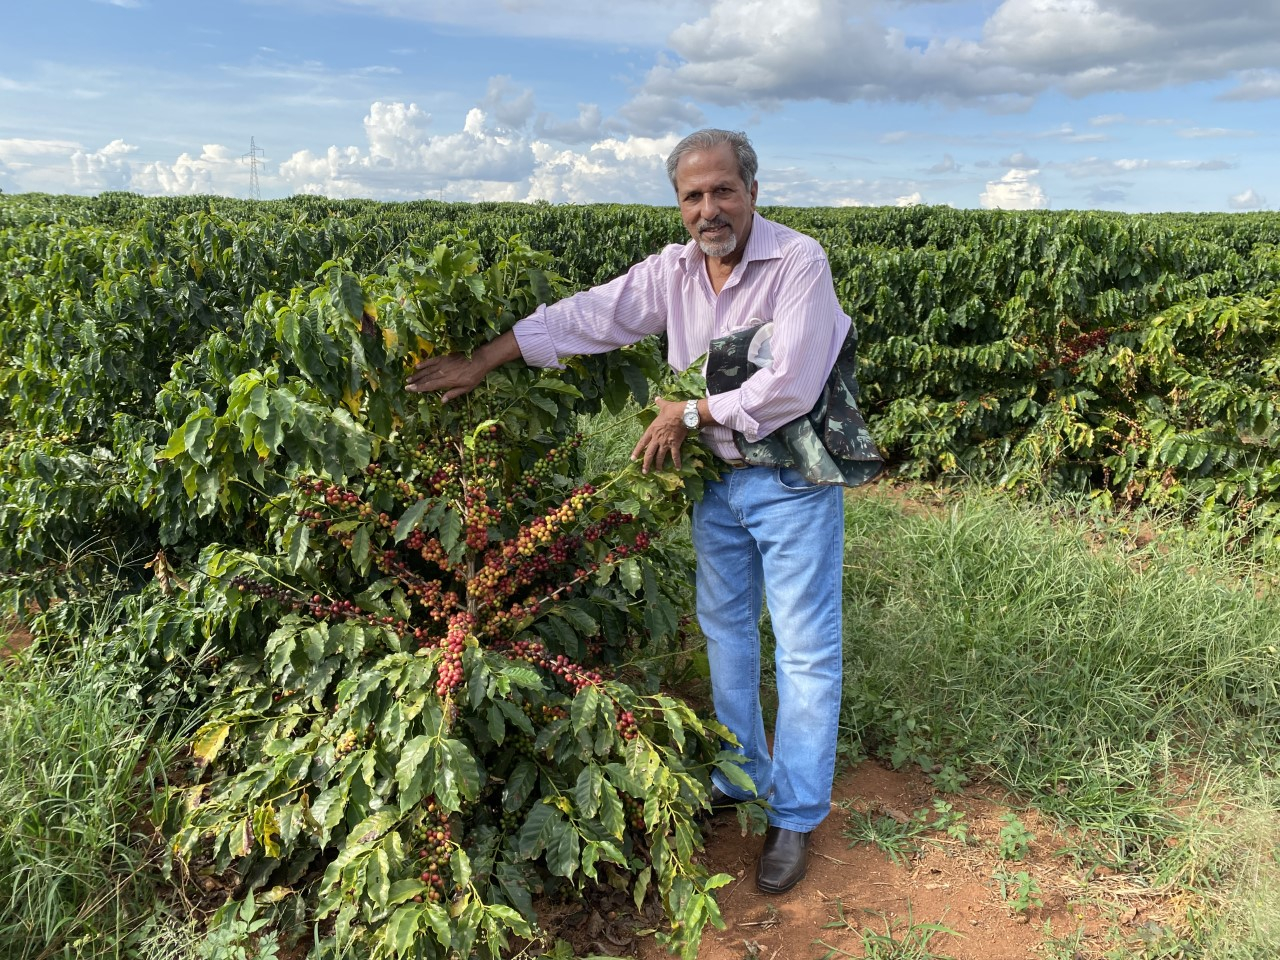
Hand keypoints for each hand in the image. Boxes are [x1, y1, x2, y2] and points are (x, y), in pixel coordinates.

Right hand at [405, 330, 521, 400]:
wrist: (479, 359)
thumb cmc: (474, 376)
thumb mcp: (466, 388)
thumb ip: (453, 394)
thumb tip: (441, 401)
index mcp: (447, 381)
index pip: (429, 385)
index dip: (419, 388)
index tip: (409, 390)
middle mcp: (442, 372)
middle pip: (426, 378)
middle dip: (415, 382)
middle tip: (406, 385)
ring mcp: (443, 363)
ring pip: (427, 369)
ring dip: (417, 374)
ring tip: (409, 378)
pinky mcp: (444, 357)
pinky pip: (432, 360)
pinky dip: (424, 363)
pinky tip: (417, 366)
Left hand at [632, 397, 689, 472]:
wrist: (683, 414)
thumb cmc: (672, 410)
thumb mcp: (664, 406)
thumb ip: (659, 403)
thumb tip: (657, 397)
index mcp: (652, 430)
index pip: (642, 443)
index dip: (637, 451)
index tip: (633, 459)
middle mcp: (657, 438)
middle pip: (649, 454)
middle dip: (646, 463)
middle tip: (644, 471)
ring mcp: (665, 442)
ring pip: (660, 457)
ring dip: (659, 465)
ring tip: (658, 471)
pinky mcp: (675, 444)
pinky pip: (675, 456)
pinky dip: (676, 462)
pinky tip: (677, 468)